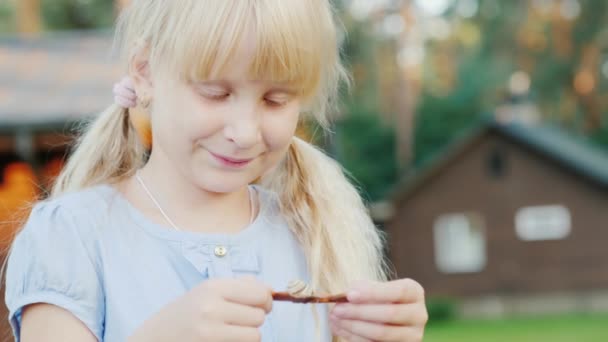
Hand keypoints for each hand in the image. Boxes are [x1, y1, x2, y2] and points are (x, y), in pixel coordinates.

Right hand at [129, 276, 271, 341]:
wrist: (157, 336)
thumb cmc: (189, 311)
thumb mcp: (209, 290)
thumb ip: (241, 286)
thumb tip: (272, 290)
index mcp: (213, 287)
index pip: (260, 294)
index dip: (265, 301)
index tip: (259, 305)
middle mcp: (211, 308)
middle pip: (259, 316)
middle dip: (254, 319)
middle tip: (240, 319)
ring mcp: (209, 332)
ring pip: (255, 336)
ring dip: (249, 335)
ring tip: (232, 331)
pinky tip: (225, 340)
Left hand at [329, 278, 427, 341]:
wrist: (385, 314)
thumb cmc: (377, 297)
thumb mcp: (373, 287)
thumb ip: (362, 288)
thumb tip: (347, 294)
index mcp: (414, 292)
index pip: (398, 291)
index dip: (373, 293)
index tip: (350, 295)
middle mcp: (419, 314)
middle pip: (390, 314)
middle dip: (359, 312)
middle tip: (337, 309)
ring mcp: (413, 335)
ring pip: (382, 333)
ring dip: (354, 327)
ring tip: (335, 319)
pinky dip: (355, 337)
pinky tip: (340, 328)